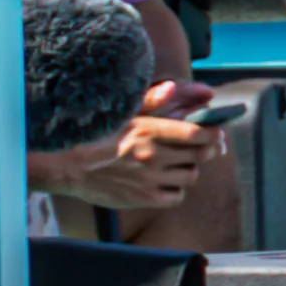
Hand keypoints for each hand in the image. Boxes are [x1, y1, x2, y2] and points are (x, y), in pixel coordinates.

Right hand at [31, 104, 213, 214]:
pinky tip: (165, 182)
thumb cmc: (98, 135)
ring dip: (188, 169)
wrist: (68, 167)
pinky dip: (175, 190)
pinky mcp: (145, 198)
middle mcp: (152, 154)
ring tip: (176, 164)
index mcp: (148, 130)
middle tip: (205, 149)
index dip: (213, 134)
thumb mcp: (123, 113)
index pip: (197, 133)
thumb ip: (152, 101)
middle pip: (200, 154)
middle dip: (207, 150)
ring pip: (190, 175)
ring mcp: (150, 178)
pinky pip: (177, 196)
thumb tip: (173, 88)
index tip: (216, 133)